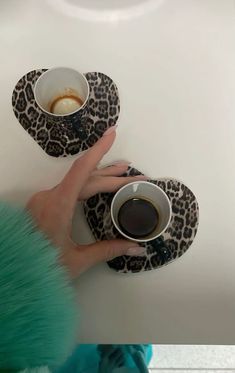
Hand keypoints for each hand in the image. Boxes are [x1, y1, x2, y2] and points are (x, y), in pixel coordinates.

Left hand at [27, 129, 145, 277]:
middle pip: (85, 179)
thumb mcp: (78, 260)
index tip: (112, 133)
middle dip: (111, 176)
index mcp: (57, 205)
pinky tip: (95, 187)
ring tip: (120, 172)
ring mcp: (44, 200)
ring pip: (75, 183)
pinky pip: (67, 190)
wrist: (15, 276)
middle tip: (135, 176)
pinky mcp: (43, 206)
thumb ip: (108, 250)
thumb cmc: (42, 269)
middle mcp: (49, 197)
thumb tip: (136, 247)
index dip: (99, 150)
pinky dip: (85, 186)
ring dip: (98, 177)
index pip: (82, 170)